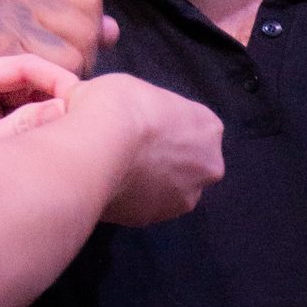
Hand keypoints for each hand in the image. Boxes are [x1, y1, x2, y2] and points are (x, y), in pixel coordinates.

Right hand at [0, 0, 119, 79]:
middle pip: (87, 29)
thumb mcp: (23, 35)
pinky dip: (46, 90)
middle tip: (48, 79)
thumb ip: (70, 28)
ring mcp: (7, 18)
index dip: (86, 33)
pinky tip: (26, 97)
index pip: (89, 0)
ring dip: (62, 80)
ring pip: (75, 55)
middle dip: (78, 62)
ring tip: (36, 89)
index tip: (64, 52)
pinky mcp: (0, 46)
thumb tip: (113, 30)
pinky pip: (54, 71)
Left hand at [0, 54, 77, 136]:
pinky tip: (48, 143)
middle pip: (21, 84)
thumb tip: (64, 109)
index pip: (20, 66)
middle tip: (79, 117)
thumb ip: (22, 127)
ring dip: (42, 116)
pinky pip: (8, 124)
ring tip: (68, 131)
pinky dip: (29, 132)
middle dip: (50, 98)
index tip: (79, 97)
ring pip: (18, 105)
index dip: (54, 77)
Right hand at [81, 73, 224, 225]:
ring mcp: (183, 198)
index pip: (194, 124)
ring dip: (148, 182)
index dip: (165, 123)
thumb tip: (107, 111)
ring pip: (168, 189)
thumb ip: (134, 105)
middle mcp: (207, 166)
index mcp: (208, 127)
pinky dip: (128, 198)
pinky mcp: (153, 220)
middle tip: (130, 147)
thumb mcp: (126, 86)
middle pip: (189, 162)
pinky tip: (106, 184)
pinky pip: (141, 206)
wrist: (98, 150)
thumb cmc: (118, 106)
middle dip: (164, 158)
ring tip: (113, 167)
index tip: (142, 122)